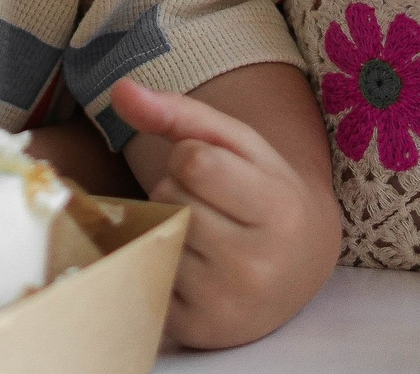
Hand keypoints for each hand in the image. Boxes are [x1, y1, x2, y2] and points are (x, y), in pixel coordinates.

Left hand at [111, 82, 333, 348]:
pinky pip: (144, 270)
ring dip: (164, 224)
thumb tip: (120, 90)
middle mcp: (257, 264)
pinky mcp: (194, 328)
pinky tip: (192, 264)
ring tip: (204, 234)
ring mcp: (224, 302)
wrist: (299, 267)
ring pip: (154, 232)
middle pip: (169, 196)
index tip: (220, 173)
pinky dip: (157, 259)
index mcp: (279, 210)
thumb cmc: (263, 192)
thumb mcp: (238, 143)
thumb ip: (179, 112)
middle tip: (213, 206)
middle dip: (177, 191)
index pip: (193, 160)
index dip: (192, 156)